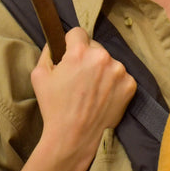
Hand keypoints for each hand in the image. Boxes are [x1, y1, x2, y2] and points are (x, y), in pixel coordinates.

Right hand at [30, 27, 136, 164]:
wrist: (74, 137)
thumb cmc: (54, 107)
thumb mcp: (39, 75)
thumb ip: (48, 52)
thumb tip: (55, 42)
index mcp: (80, 52)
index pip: (78, 32)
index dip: (71, 43)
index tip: (69, 55)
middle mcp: (103, 57)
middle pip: (95, 47)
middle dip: (87, 58)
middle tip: (79, 78)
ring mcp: (119, 71)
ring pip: (108, 61)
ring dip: (101, 70)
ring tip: (91, 91)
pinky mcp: (130, 85)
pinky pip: (121, 76)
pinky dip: (113, 83)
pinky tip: (103, 97)